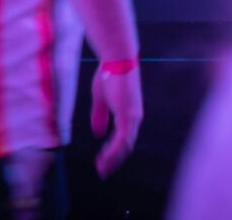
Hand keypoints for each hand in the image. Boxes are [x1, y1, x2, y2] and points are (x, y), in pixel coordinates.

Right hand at [89, 63, 142, 177]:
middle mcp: (134, 118)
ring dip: (113, 159)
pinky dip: (113, 151)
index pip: (123, 138)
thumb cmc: (109, 74)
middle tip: (103, 171)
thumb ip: (100, 116)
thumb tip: (98, 134)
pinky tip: (104, 159)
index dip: (113, 151)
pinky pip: (122, 140)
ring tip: (102, 169)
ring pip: (125, 146)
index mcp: (128, 114)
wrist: (117, 59)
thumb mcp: (101, 99)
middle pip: (126, 146)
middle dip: (114, 160)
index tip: (103, 161)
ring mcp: (133, 117)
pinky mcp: (129, 115)